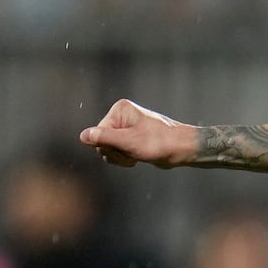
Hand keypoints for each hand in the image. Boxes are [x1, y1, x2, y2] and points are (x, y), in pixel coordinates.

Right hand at [80, 98, 195, 167]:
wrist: (183, 149)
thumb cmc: (160, 143)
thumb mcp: (129, 142)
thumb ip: (104, 139)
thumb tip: (83, 136)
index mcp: (120, 110)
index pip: (98, 134)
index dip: (110, 147)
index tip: (127, 150)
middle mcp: (122, 116)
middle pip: (103, 142)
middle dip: (116, 153)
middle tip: (134, 154)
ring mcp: (127, 127)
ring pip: (110, 149)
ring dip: (122, 157)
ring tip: (138, 155)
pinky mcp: (133, 137)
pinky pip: (119, 151)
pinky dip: (126, 157)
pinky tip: (139, 157)